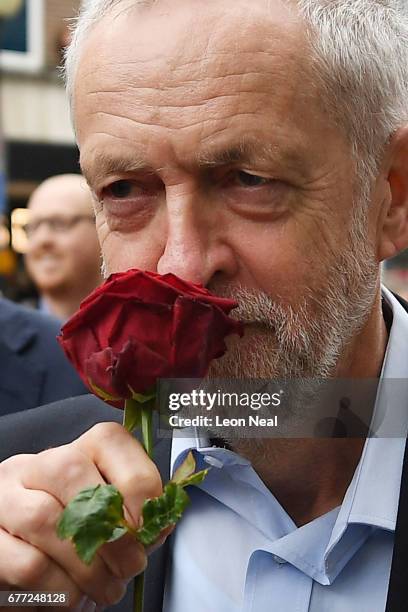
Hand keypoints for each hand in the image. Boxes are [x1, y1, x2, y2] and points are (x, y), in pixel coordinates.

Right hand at [0, 423, 162, 608]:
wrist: (29, 573)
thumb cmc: (78, 541)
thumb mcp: (111, 522)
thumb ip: (137, 517)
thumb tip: (159, 523)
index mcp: (75, 452)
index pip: (108, 440)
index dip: (137, 482)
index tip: (149, 525)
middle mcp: (34, 466)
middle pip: (70, 469)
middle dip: (111, 526)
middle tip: (132, 564)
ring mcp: (4, 499)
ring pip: (44, 518)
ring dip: (88, 565)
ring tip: (107, 588)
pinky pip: (26, 563)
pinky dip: (61, 589)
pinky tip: (73, 596)